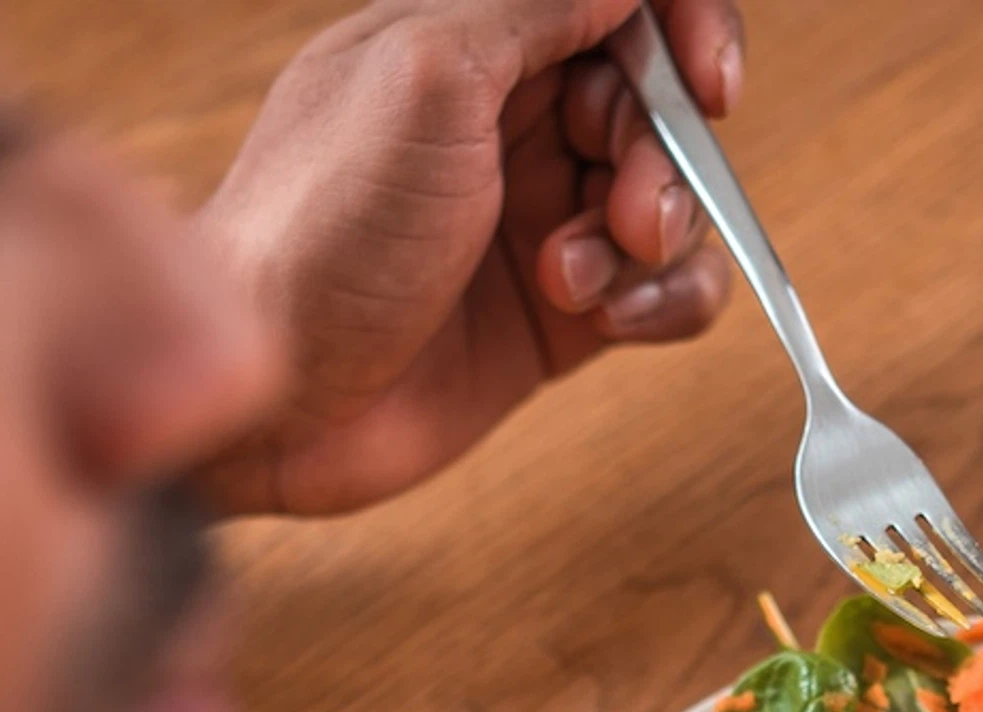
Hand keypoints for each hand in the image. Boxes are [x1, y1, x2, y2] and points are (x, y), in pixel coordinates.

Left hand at [193, 0, 742, 518]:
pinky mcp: (560, 315)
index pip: (610, 3)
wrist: (275, 401)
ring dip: (656, 234)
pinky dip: (667, 301)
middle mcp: (508, 124)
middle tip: (629, 213)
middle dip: (664, 153)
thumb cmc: (318, 231)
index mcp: (467, 42)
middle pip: (654, 100)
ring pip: (670, 196)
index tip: (706, 84)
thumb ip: (534, 5)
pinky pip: (665, 288)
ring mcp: (537, 220)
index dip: (678, 26)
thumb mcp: (425, 76)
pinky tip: (614, 319)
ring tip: (575, 278)